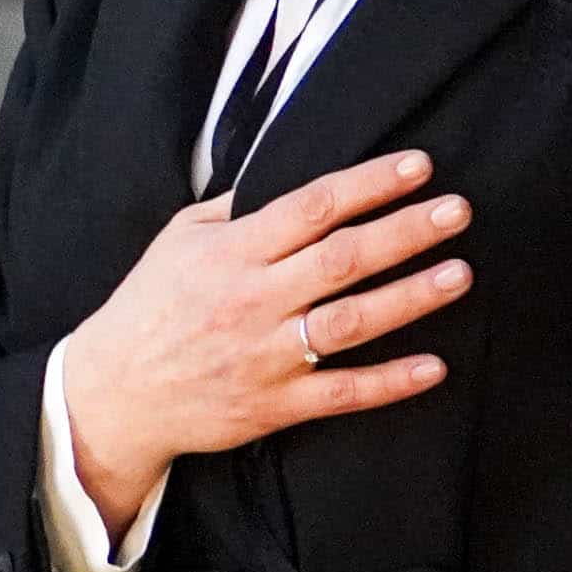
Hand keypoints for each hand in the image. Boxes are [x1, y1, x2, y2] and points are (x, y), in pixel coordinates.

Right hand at [61, 149, 472, 541]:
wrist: (111, 395)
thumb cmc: (149, 305)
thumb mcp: (179, 239)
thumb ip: (234, 207)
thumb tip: (285, 169)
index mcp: (233, 252)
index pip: (312, 207)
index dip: (369, 183)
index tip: (419, 165)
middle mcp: (254, 300)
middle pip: (343, 259)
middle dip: (405, 231)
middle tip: (457, 211)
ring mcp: (267, 356)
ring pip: (350, 322)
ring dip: (410, 298)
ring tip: (460, 273)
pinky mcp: (274, 406)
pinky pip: (341, 393)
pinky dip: (389, 382)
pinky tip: (436, 367)